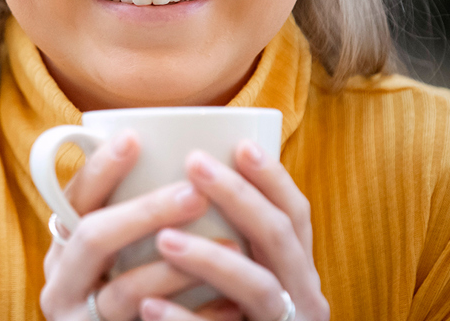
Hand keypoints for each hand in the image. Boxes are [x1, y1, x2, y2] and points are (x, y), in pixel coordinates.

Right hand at [40, 131, 213, 320]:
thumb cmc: (137, 297)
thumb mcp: (123, 253)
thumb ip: (137, 217)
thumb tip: (177, 148)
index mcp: (64, 249)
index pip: (73, 200)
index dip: (99, 169)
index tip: (134, 138)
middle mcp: (60, 285)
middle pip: (93, 238)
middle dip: (145, 211)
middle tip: (195, 192)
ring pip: (121, 294)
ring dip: (175, 270)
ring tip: (228, 249)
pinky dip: (193, 319)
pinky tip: (230, 306)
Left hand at [138, 141, 329, 320]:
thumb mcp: (243, 280)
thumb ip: (231, 241)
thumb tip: (183, 177)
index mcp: (296, 274)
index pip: (296, 216)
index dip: (273, 178)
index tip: (239, 144)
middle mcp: (302, 300)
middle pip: (281, 239)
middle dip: (239, 197)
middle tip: (194, 165)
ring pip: (258, 288)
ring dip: (211, 257)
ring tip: (165, 238)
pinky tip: (148, 308)